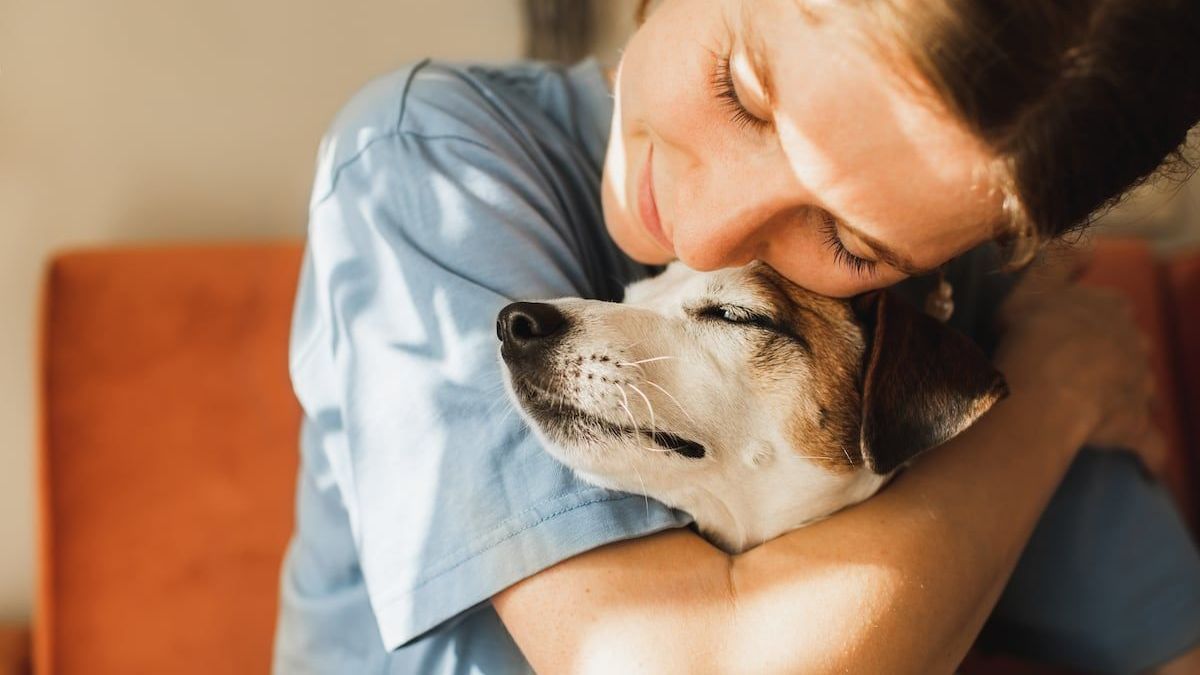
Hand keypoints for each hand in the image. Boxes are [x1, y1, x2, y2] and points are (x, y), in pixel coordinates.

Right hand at [993, 243, 1160, 470]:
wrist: (1044, 386)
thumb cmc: (1033, 333)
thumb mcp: (1035, 285)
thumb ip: (1059, 262)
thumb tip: (1087, 243)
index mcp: (1111, 309)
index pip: (1112, 307)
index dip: (1093, 318)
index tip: (1072, 329)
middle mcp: (1134, 344)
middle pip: (1132, 347)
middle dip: (1117, 356)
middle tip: (1083, 369)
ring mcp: (1137, 387)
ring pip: (1140, 390)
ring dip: (1128, 397)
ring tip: (1101, 411)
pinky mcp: (1136, 427)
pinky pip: (1151, 444)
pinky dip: (1152, 453)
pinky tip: (1151, 467)